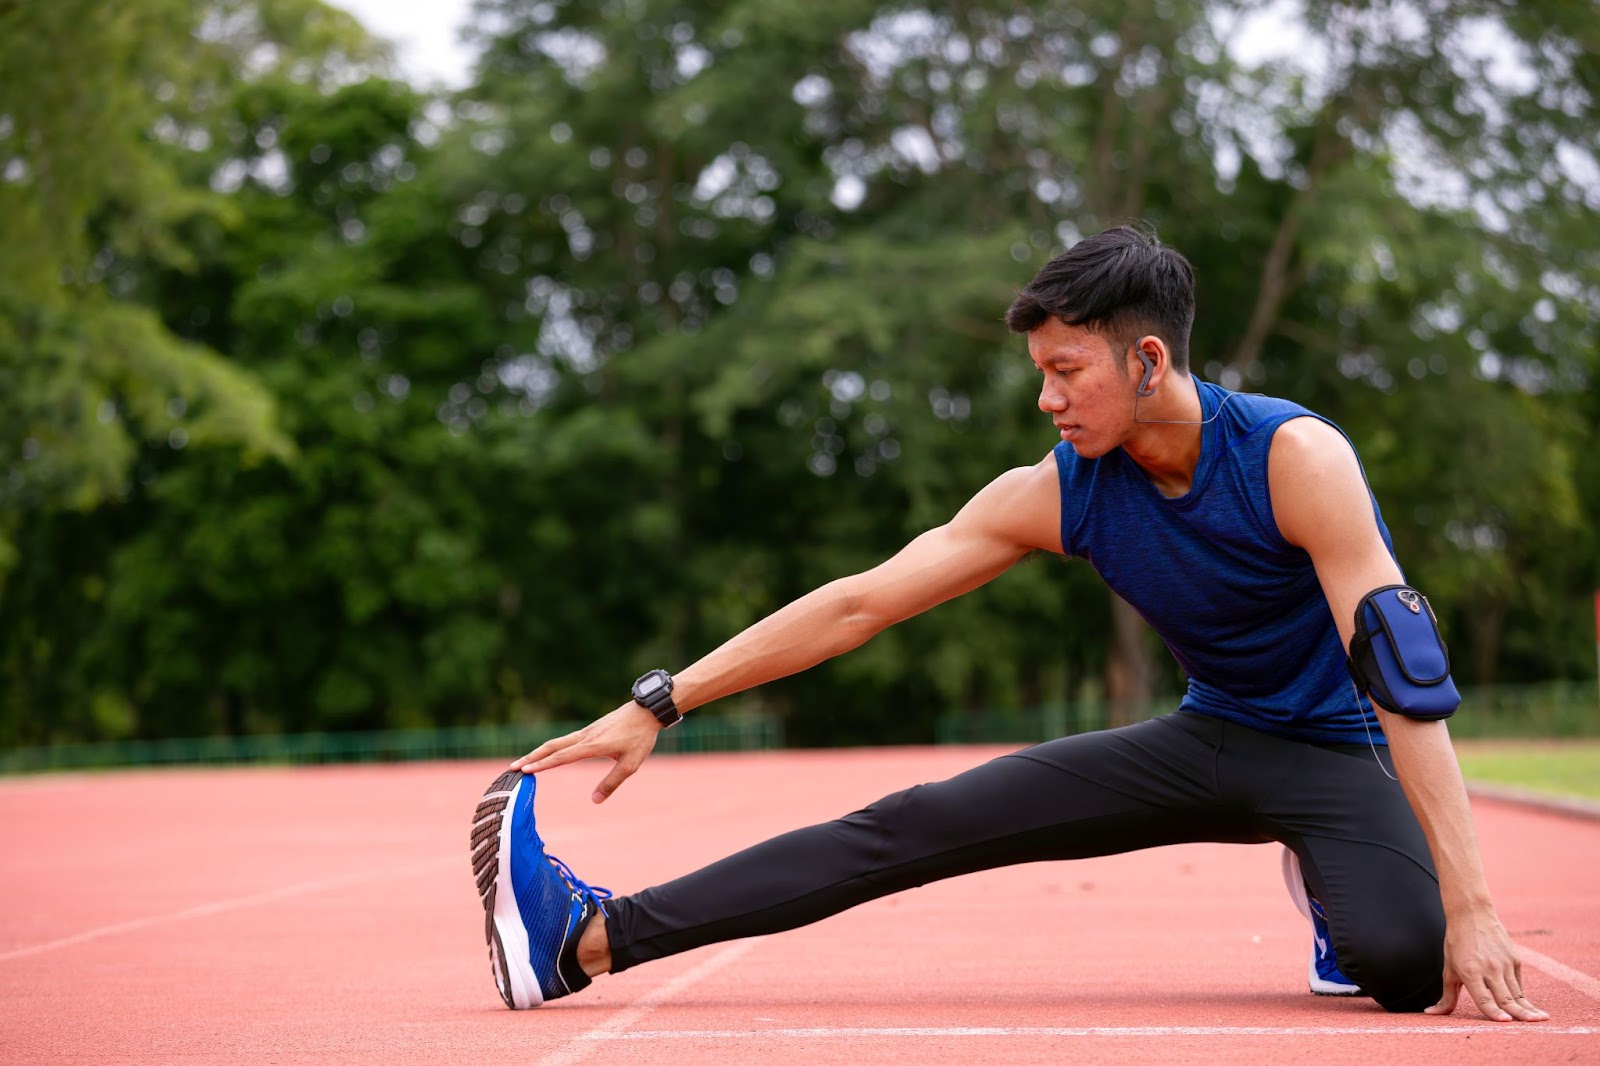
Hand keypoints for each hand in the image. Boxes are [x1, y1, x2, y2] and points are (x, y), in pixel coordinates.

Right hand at [509, 702, 660, 802]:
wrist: (647, 711)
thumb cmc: (640, 738)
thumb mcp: (630, 764)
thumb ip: (611, 782)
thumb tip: (595, 800)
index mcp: (592, 745)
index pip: (562, 757)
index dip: (543, 765)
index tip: (524, 770)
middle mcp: (585, 736)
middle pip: (551, 746)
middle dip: (531, 757)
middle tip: (513, 767)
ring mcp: (586, 731)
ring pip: (557, 742)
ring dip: (539, 752)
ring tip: (524, 762)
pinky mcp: (591, 730)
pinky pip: (565, 740)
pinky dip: (552, 747)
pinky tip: (549, 753)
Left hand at [1424, 909, 1548, 1021]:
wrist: (1472, 914)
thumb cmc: (1456, 943)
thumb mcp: (1448, 969)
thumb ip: (1446, 995)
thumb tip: (1430, 1013)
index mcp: (1470, 972)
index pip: (1483, 998)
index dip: (1494, 1012)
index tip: (1505, 1022)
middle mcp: (1489, 968)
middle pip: (1506, 998)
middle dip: (1521, 1014)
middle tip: (1534, 1024)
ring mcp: (1504, 963)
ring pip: (1518, 992)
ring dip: (1529, 1008)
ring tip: (1542, 1019)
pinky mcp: (1515, 959)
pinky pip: (1518, 983)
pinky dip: (1521, 996)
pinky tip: (1528, 1007)